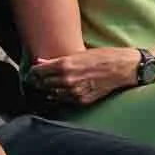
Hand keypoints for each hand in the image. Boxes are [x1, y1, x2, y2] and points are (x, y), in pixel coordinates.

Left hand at [27, 47, 141, 106]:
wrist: (122, 69)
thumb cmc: (102, 57)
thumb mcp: (78, 54)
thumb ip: (56, 60)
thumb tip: (39, 61)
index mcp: (64, 65)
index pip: (37, 72)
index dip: (32, 72)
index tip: (31, 72)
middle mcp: (66, 80)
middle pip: (41, 84)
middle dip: (37, 81)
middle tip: (36, 79)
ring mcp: (74, 92)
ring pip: (50, 94)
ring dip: (47, 90)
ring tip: (46, 85)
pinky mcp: (81, 100)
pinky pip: (63, 100)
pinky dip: (58, 96)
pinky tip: (59, 91)